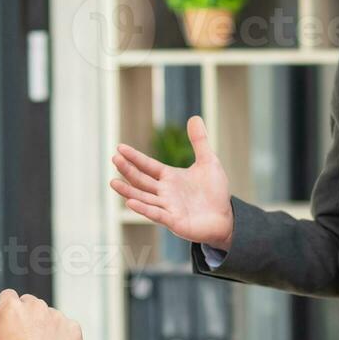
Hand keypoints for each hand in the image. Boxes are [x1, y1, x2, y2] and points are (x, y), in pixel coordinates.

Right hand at [0, 290, 82, 339]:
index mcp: (13, 307)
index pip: (7, 296)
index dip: (5, 311)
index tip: (8, 327)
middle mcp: (36, 306)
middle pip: (29, 303)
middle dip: (25, 316)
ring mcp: (57, 316)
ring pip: (48, 314)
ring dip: (43, 325)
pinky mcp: (73, 327)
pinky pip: (64, 326)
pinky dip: (60, 336)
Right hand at [109, 116, 235, 249]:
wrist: (225, 217)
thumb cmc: (215, 192)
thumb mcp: (208, 162)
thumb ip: (199, 142)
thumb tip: (195, 117)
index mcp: (169, 178)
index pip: (147, 165)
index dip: (134, 157)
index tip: (120, 148)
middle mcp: (164, 192)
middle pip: (141, 180)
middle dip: (128, 170)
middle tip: (114, 158)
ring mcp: (167, 208)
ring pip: (144, 198)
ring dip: (128, 191)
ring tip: (113, 182)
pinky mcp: (174, 222)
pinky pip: (156, 215)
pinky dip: (144, 209)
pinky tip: (130, 202)